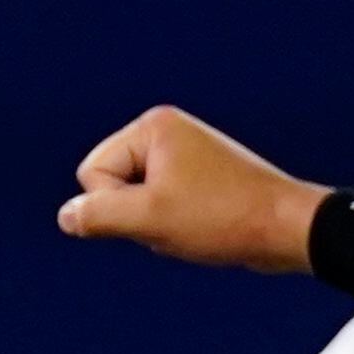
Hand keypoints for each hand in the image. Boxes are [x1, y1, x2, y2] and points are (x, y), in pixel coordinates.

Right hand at [55, 106, 327, 273]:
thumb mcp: (149, 220)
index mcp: (153, 126)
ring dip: (157, 223)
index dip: (116, 206)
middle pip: (112, 185)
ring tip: (196, 224)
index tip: (161, 210)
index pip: (93, 173)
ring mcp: (185, 152)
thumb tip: (66, 217)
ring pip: (136, 201)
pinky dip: (174, 225)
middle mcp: (168, 130)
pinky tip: (204, 227)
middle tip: (180, 220)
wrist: (287, 227)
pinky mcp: (199, 175)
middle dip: (137, 214)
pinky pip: (161, 206)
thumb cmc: (222, 218)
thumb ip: (98, 216)